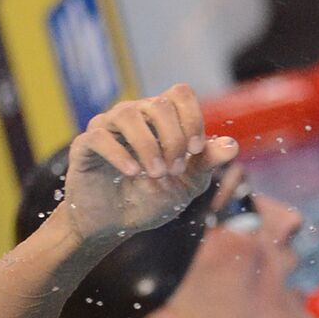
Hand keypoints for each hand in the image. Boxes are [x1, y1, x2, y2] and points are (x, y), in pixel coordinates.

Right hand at [57, 85, 239, 243]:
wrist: (115, 223)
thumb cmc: (151, 198)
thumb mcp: (187, 184)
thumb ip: (207, 163)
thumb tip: (232, 146)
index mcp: (161, 120)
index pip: (180, 94)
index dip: (192, 118)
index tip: (195, 150)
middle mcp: (135, 116)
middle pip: (158, 105)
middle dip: (173, 139)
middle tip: (175, 170)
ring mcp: (108, 127)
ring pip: (127, 115)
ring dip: (148, 146)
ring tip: (156, 174)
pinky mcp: (85, 145)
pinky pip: (99, 136)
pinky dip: (118, 154)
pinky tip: (131, 173)